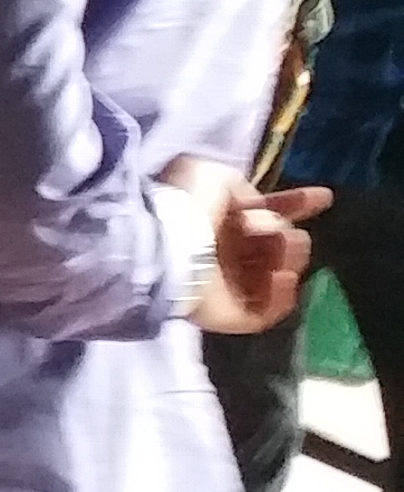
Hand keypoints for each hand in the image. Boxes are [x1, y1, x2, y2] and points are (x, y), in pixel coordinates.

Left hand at [169, 158, 331, 333]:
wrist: (167, 243)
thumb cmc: (187, 204)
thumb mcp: (211, 175)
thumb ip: (239, 186)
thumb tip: (255, 205)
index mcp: (223, 222)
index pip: (268, 214)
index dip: (297, 204)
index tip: (324, 196)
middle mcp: (228, 254)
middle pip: (281, 244)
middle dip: (286, 233)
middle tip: (273, 230)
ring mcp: (230, 287)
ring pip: (283, 273)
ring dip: (288, 257)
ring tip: (277, 246)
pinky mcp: (232, 315)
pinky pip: (269, 311)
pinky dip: (282, 295)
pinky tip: (279, 275)